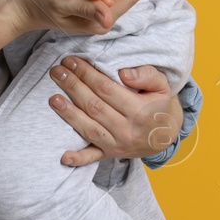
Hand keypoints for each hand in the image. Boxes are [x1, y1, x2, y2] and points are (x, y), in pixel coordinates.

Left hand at [48, 59, 182, 166]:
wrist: (166, 135)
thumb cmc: (158, 105)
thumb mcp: (161, 86)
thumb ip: (146, 75)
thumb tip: (123, 73)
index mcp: (139, 111)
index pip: (106, 89)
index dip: (87, 74)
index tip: (71, 61)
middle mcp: (127, 130)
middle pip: (94, 106)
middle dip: (73, 87)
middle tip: (57, 71)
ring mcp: (117, 144)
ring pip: (89, 129)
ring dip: (68, 114)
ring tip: (53, 98)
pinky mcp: (110, 154)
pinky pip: (92, 158)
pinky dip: (77, 158)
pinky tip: (63, 156)